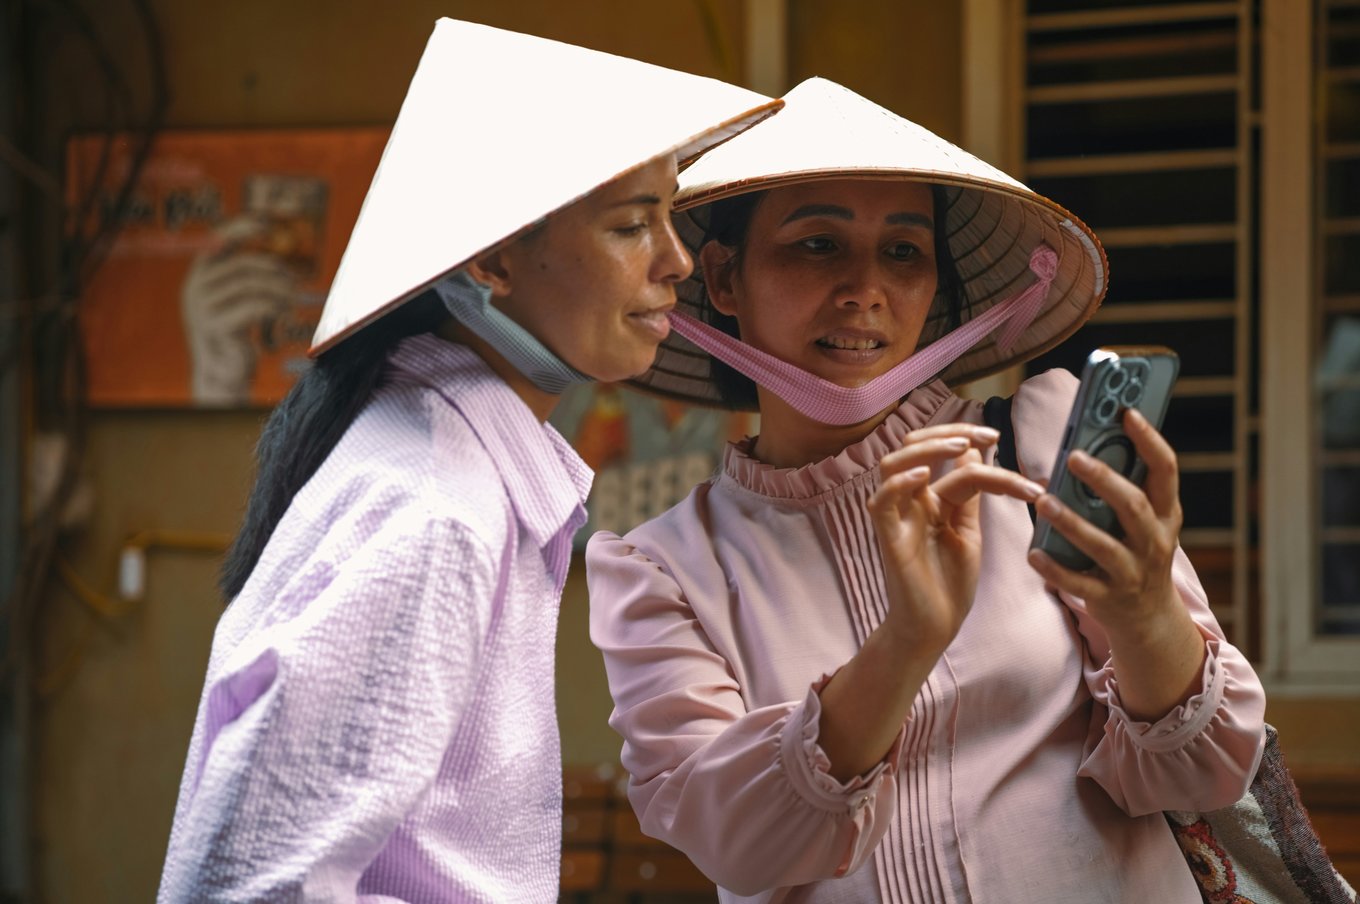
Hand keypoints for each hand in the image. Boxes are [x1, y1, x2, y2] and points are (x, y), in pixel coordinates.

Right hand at [181, 216, 298, 404]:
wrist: (224, 373)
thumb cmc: (238, 334)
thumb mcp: (241, 299)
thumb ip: (249, 276)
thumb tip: (277, 250)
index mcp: (199, 277)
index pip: (217, 242)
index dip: (240, 229)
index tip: (266, 223)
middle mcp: (195, 288)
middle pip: (244, 264)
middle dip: (276, 271)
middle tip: (296, 284)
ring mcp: (202, 306)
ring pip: (253, 284)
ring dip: (280, 292)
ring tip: (292, 303)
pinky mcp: (214, 325)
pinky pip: (256, 305)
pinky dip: (276, 308)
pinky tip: (283, 316)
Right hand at [869, 424, 1044, 654]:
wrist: (934, 628)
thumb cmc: (949, 583)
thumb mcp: (968, 530)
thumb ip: (969, 494)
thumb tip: (976, 451)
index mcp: (930, 498)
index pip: (944, 455)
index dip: (968, 439)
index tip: (997, 438)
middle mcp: (910, 502)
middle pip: (913, 447)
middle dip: (949, 433)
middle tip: (988, 436)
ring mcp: (897, 518)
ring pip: (893, 465)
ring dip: (927, 449)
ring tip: (961, 448)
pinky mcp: (888, 539)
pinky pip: (881, 503)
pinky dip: (898, 484)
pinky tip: (924, 477)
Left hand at [1027, 407, 1185, 638]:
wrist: (1149, 619)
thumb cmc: (1137, 554)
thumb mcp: (1144, 522)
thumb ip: (1122, 488)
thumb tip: (1080, 447)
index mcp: (1166, 514)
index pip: (1166, 470)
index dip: (1150, 440)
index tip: (1127, 413)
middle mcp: (1155, 541)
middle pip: (1134, 506)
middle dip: (1105, 480)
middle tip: (1073, 456)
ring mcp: (1133, 573)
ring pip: (1104, 546)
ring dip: (1073, 522)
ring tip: (1044, 501)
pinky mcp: (1110, 599)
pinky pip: (1079, 583)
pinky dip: (1055, 569)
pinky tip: (1033, 553)